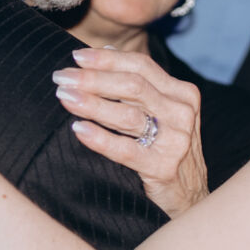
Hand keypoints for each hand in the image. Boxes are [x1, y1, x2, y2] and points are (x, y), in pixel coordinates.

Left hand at [52, 47, 207, 218]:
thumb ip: (140, 84)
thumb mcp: (162, 112)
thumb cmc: (167, 149)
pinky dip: (100, 138)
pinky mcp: (164, 168)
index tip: (76, 56)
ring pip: (128, 115)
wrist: (189, 198)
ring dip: (92, 104)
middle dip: (93, 79)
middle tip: (61, 77)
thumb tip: (106, 50)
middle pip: (133, 86)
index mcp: (182, 94)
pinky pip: (125, 150)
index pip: (142, 66)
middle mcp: (182, 113)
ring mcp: (176, 141)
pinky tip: (78, 129)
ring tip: (64, 98)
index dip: (107, 59)